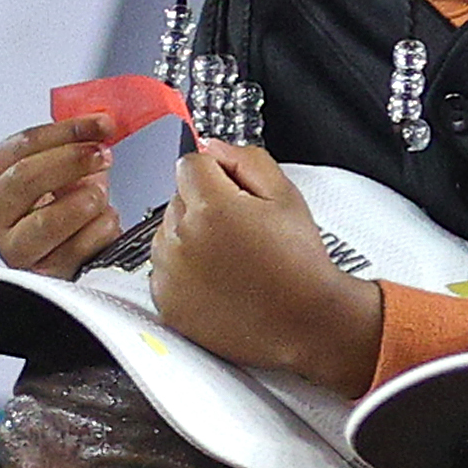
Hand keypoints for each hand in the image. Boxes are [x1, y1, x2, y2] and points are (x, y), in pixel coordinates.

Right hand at [0, 116, 123, 272]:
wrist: (75, 252)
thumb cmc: (67, 207)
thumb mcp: (65, 167)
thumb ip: (76, 142)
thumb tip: (103, 121)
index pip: (22, 145)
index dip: (65, 131)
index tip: (100, 125)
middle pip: (24, 178)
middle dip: (71, 161)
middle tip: (102, 154)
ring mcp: (16, 246)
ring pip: (48, 220)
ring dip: (87, 201)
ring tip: (100, 198)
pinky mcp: (42, 273)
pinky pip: (77, 247)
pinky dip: (101, 230)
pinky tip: (103, 224)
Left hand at [145, 145, 381, 393]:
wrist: (304, 321)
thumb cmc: (299, 264)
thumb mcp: (286, 196)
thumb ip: (246, 160)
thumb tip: (212, 146)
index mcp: (211, 208)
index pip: (190, 164)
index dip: (217, 173)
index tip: (234, 191)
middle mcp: (182, 239)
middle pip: (177, 198)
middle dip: (204, 206)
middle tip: (241, 231)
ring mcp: (170, 272)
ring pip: (167, 232)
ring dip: (190, 237)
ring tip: (231, 258)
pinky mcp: (166, 301)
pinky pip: (163, 269)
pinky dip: (183, 271)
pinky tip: (218, 279)